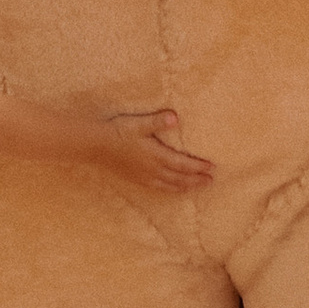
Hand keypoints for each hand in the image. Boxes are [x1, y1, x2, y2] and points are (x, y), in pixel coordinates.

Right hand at [96, 109, 213, 192]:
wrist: (95, 146)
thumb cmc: (118, 132)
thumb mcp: (138, 124)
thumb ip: (157, 121)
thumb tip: (176, 117)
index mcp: (156, 156)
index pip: (183, 164)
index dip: (199, 167)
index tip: (213, 168)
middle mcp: (153, 170)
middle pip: (180, 178)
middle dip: (197, 180)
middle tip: (211, 181)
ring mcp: (144, 177)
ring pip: (171, 185)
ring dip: (186, 186)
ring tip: (197, 187)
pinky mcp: (136, 179)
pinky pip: (159, 188)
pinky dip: (171, 189)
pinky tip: (172, 188)